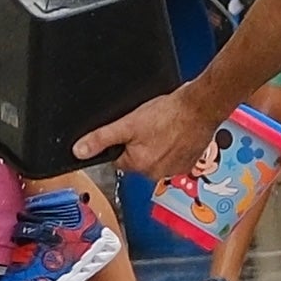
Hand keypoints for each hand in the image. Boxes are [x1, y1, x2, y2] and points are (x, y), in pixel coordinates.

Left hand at [79, 86, 221, 181]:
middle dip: (141, 145)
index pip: (119, 159)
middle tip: (151, 128)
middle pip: (138, 160)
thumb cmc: (168, 113)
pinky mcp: (189, 164)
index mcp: (139, 166)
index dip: (123, 143)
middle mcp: (156, 173)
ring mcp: (174, 170)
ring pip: (156, 159)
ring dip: (158, 147)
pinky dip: (173, 149)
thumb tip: (79, 151)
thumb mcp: (128, 123)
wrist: (201, 107)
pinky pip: (174, 159)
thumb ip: (101, 138)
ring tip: (164, 130)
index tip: (133, 131)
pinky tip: (176, 135)